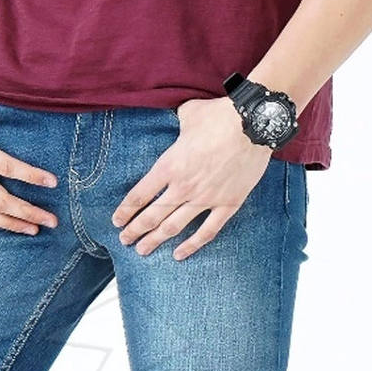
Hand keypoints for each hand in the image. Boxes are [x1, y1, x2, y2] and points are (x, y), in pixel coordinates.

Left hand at [111, 97, 271, 259]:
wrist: (254, 123)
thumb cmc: (219, 115)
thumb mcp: (188, 115)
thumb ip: (178, 124)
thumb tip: (180, 121)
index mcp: (169, 166)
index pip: (140, 194)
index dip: (126, 210)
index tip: (117, 220)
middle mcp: (183, 187)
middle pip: (152, 216)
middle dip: (135, 230)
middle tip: (124, 240)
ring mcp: (206, 199)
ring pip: (174, 227)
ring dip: (155, 240)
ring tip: (142, 250)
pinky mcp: (228, 204)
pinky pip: (207, 231)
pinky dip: (192, 245)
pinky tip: (179, 255)